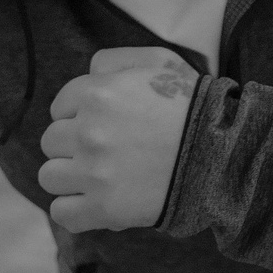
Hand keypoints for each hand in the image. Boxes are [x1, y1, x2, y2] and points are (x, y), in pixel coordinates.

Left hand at [38, 47, 197, 232]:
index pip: (59, 107)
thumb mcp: (158, 61)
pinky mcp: (104, 209)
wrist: (222, 153)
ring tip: (97, 177)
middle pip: (51, 142)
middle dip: (72, 146)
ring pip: (49, 176)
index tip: (103, 124)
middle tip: (104, 151)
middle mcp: (88, 133)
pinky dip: (73, 210)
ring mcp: (94, 173)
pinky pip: (62, 213)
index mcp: (96, 94)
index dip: (79, 115)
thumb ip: (114, 60)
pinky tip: (92, 203)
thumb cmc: (192, 106)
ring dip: (69, 178)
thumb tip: (87, 74)